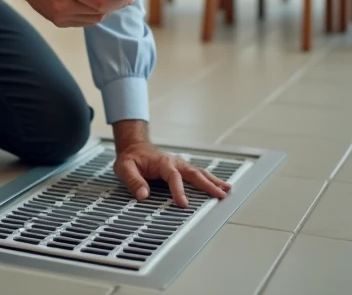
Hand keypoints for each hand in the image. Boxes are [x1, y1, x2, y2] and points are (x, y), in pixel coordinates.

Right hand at [0, 0, 133, 26]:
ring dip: (105, 10)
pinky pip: (84, 22)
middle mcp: (61, 3)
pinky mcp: (58, 21)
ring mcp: (59, 15)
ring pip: (93, 19)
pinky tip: (95, 3)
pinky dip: (93, 14)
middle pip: (99, 12)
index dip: (118, 0)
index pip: (98, 1)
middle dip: (115, 4)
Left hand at [112, 122, 231, 207]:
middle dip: (208, 185)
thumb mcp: (124, 168)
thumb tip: (143, 195)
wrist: (134, 147)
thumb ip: (133, 181)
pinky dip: (209, 180)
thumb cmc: (130, 158)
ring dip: (213, 181)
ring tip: (227, 190)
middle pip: (194, 174)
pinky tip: (218, 186)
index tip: (184, 204)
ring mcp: (180, 165)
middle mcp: (175, 163)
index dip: (179, 191)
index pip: (174, 177)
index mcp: (162, 163)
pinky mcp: (181, 168)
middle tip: (220, 195)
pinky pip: (197, 174)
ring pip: (200, 173)